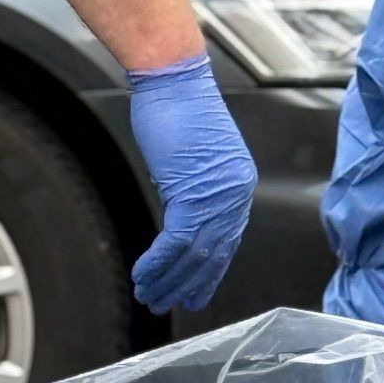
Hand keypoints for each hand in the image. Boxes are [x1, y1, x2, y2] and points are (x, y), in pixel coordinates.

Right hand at [128, 53, 257, 312]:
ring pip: (195, 255)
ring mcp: (218, 197)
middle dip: (189, 284)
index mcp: (239, 187)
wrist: (173, 79)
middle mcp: (236, 196)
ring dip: (169, 280)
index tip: (195, 289)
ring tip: (149, 296)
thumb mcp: (193, 157)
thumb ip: (195, 188)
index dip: (209, 270)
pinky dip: (158, 262)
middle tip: (169, 303)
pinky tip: (144, 275)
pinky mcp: (194, 194)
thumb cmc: (179, 107)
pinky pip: (177, 242)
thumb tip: (182, 208)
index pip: (227, 241)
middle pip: (214, 254)